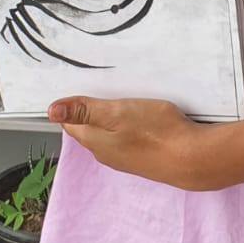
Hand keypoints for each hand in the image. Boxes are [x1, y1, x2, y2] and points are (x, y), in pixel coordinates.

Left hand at [47, 95, 222, 189]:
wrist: (192, 158)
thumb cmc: (156, 133)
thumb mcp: (116, 113)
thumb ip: (84, 111)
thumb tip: (51, 111)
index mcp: (94, 141)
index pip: (71, 122)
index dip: (72, 103)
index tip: (79, 85)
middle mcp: (106, 152)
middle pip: (90, 126)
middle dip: (92, 107)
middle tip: (102, 84)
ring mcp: (125, 156)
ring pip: (110, 130)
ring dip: (112, 114)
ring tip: (123, 95)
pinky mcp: (143, 155)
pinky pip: (128, 135)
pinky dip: (130, 122)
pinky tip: (142, 112)